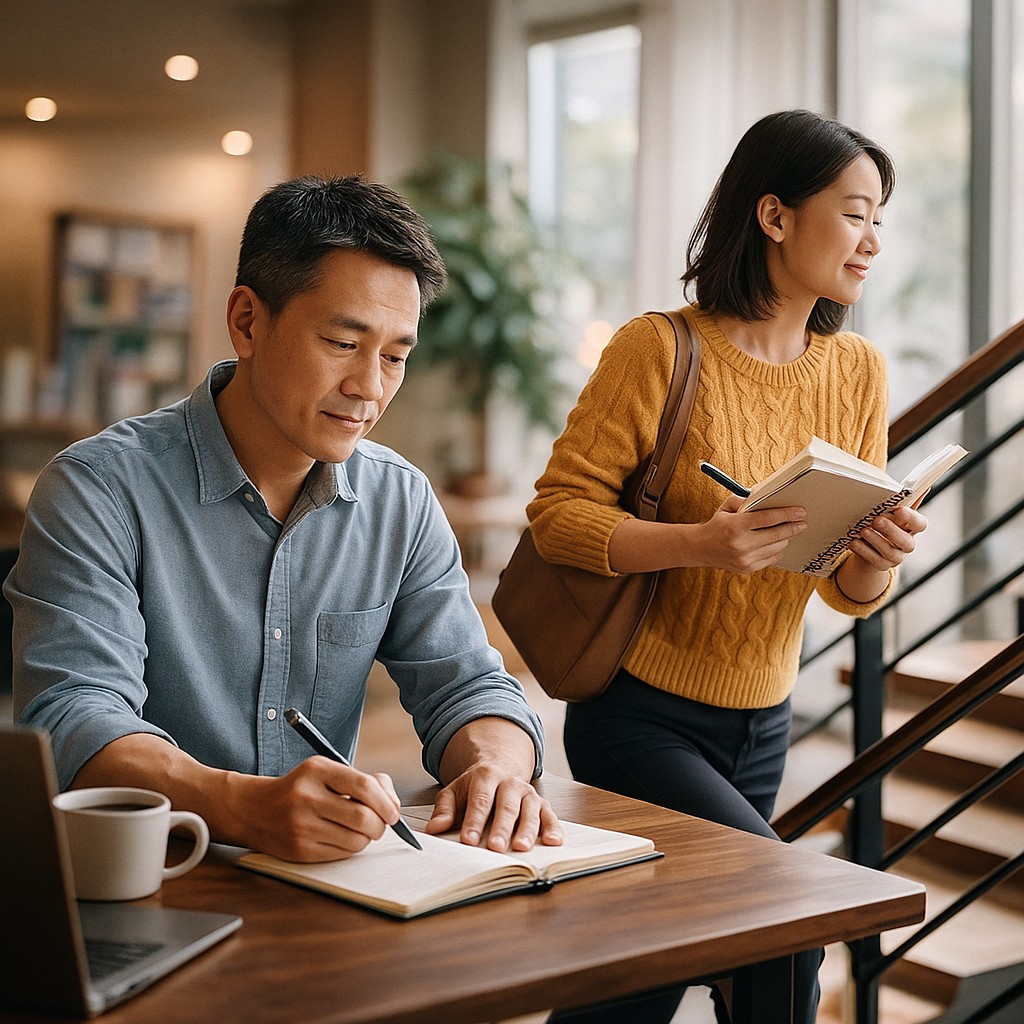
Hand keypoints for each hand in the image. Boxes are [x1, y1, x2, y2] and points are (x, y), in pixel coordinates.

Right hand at [230, 756, 402, 861]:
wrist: (254, 809)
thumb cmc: (301, 788)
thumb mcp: (327, 772)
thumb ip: (363, 781)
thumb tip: (393, 803)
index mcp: (317, 770)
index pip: (363, 786)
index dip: (386, 802)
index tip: (392, 811)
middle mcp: (307, 797)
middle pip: (363, 817)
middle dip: (380, 825)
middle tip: (380, 824)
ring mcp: (301, 826)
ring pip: (355, 841)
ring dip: (367, 838)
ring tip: (360, 830)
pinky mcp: (299, 851)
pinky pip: (341, 855)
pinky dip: (350, 848)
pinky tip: (342, 838)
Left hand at [425, 769, 562, 851]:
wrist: (499, 766)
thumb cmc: (475, 786)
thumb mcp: (454, 791)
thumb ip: (444, 809)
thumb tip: (434, 829)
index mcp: (486, 777)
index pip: (480, 800)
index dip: (474, 821)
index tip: (468, 840)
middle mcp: (510, 783)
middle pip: (506, 806)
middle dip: (501, 827)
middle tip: (495, 848)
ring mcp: (528, 793)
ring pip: (530, 811)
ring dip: (527, 830)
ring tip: (522, 847)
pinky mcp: (542, 804)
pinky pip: (550, 815)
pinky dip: (553, 828)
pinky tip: (553, 841)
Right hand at [698, 495, 807, 573]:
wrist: (700, 548)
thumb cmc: (717, 525)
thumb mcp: (727, 507)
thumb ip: (745, 500)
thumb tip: (767, 496)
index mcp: (735, 526)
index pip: (768, 518)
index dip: (787, 514)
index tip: (800, 512)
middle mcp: (740, 544)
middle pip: (777, 535)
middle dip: (793, 527)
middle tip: (802, 522)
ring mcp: (744, 559)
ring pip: (777, 548)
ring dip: (786, 538)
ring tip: (788, 531)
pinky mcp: (748, 568)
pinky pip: (772, 558)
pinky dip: (777, 549)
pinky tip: (777, 543)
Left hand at [847, 504, 927, 571]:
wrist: (871, 546)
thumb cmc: (884, 523)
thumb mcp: (892, 511)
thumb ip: (905, 500)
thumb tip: (923, 485)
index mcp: (912, 528)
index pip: (920, 524)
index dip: (911, 517)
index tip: (898, 509)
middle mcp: (907, 544)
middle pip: (905, 541)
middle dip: (891, 530)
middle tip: (876, 519)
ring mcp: (896, 557)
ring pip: (890, 552)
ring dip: (875, 540)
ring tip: (862, 530)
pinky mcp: (882, 565)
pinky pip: (874, 560)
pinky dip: (863, 551)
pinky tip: (853, 541)